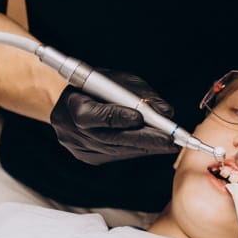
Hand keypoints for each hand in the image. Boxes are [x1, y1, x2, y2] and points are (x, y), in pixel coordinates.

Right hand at [50, 69, 178, 163]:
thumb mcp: (115, 80)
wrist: (67, 103)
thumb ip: (139, 93)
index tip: (141, 118)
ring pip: (118, 150)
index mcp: (74, 106)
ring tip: (170, 144)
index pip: (97, 115)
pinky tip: (153, 145)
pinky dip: (136, 149)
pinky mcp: (88, 157)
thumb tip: (165, 111)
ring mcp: (80, 148)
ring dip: (146, 147)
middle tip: (171, 141)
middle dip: (145, 139)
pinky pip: (116, 155)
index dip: (119, 117)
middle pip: (113, 138)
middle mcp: (73, 132)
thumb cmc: (94, 86)